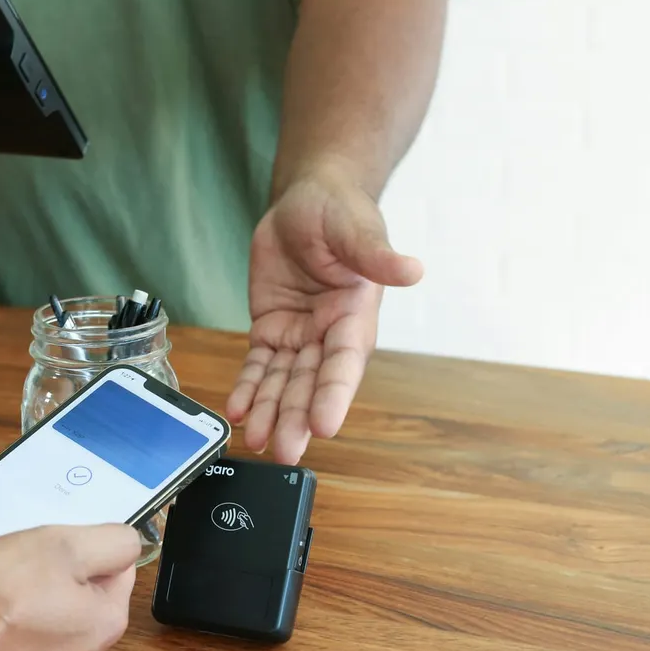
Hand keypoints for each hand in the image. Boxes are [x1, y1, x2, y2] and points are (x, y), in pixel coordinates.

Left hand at [226, 155, 423, 464]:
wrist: (307, 200)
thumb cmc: (340, 212)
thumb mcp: (357, 228)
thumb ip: (376, 255)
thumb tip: (412, 270)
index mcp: (356, 316)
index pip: (345, 362)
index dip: (334, 394)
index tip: (324, 425)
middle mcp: (329, 334)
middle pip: (311, 383)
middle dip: (297, 418)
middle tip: (286, 450)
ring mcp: (299, 335)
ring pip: (282, 382)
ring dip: (269, 413)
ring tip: (257, 441)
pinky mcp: (271, 330)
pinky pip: (258, 365)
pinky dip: (247, 389)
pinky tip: (237, 412)